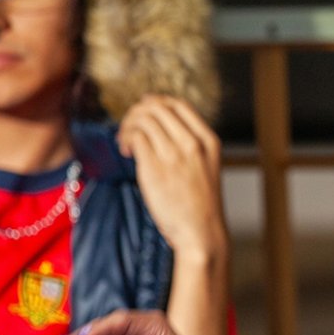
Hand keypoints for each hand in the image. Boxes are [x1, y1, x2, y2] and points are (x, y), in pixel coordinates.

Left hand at [117, 95, 226, 260]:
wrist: (201, 233)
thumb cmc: (201, 205)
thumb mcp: (206, 167)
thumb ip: (190, 146)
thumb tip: (159, 129)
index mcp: (208, 140)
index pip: (179, 105)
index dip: (157, 101)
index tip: (144, 108)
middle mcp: (192, 143)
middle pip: (158, 107)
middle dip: (137, 111)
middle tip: (129, 127)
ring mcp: (174, 154)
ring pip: (144, 120)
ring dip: (128, 125)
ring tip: (125, 142)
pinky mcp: (155, 168)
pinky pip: (136, 138)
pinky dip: (126, 139)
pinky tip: (126, 152)